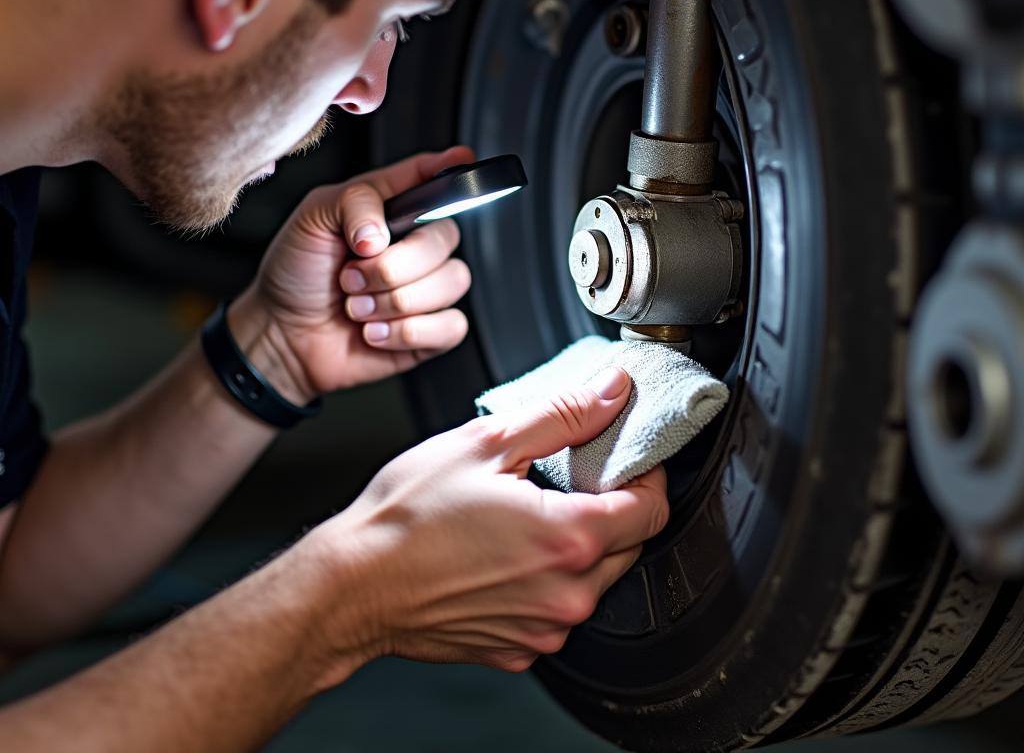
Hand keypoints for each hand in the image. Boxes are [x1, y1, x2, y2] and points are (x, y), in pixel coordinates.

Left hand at [235, 146, 476, 400]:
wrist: (283, 334)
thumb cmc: (297, 273)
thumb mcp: (312, 218)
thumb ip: (353, 203)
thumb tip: (381, 233)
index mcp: (392, 208)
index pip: (433, 177)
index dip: (452, 166)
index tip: (462, 160)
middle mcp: (414, 245)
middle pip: (444, 239)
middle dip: (391, 266)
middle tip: (352, 275)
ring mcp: (426, 288)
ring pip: (451, 282)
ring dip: (394, 302)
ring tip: (359, 306)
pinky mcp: (430, 330)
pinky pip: (451, 325)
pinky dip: (406, 332)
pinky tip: (377, 331)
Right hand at [313, 368, 669, 671]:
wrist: (351, 586)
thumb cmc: (407, 517)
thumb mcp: (487, 443)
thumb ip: (562, 415)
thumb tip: (611, 393)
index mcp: (568, 539)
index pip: (654, 507)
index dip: (648, 472)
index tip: (627, 454)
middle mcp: (567, 595)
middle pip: (631, 544)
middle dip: (614, 504)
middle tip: (571, 475)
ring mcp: (544, 629)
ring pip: (596, 578)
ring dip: (580, 543)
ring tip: (529, 512)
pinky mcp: (520, 650)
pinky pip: (558, 608)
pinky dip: (548, 578)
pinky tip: (507, 552)